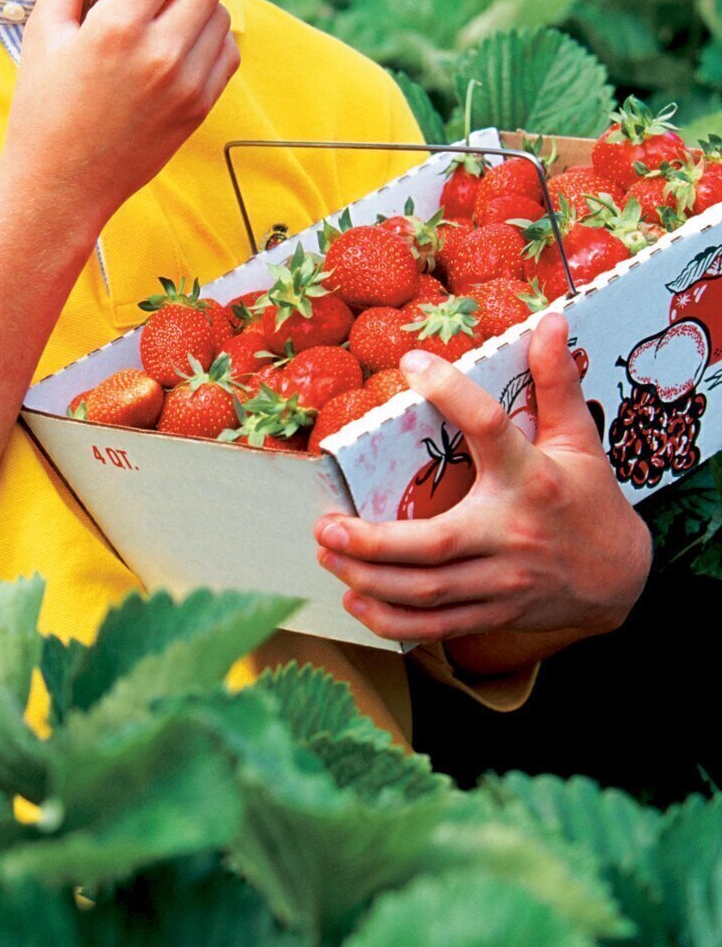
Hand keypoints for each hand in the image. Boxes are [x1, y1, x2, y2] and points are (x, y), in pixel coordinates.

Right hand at [3, 0, 239, 225]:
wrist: (61, 185)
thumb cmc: (42, 110)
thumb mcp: (46, 35)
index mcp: (118, 29)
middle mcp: (161, 54)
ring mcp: (187, 84)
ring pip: (221, 15)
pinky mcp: (199, 107)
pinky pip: (226, 53)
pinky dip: (214, 32)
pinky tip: (187, 30)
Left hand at [312, 311, 651, 659]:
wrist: (621, 577)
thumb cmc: (589, 499)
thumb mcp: (579, 437)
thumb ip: (556, 381)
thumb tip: (551, 321)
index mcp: (532, 477)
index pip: (488, 427)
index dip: (450, 391)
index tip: (412, 364)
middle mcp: (512, 534)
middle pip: (435, 545)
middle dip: (373, 541)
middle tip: (325, 522)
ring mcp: (502, 581)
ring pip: (427, 592)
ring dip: (370, 578)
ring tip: (327, 554)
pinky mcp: (494, 611)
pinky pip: (436, 626)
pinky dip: (392, 621)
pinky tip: (356, 599)